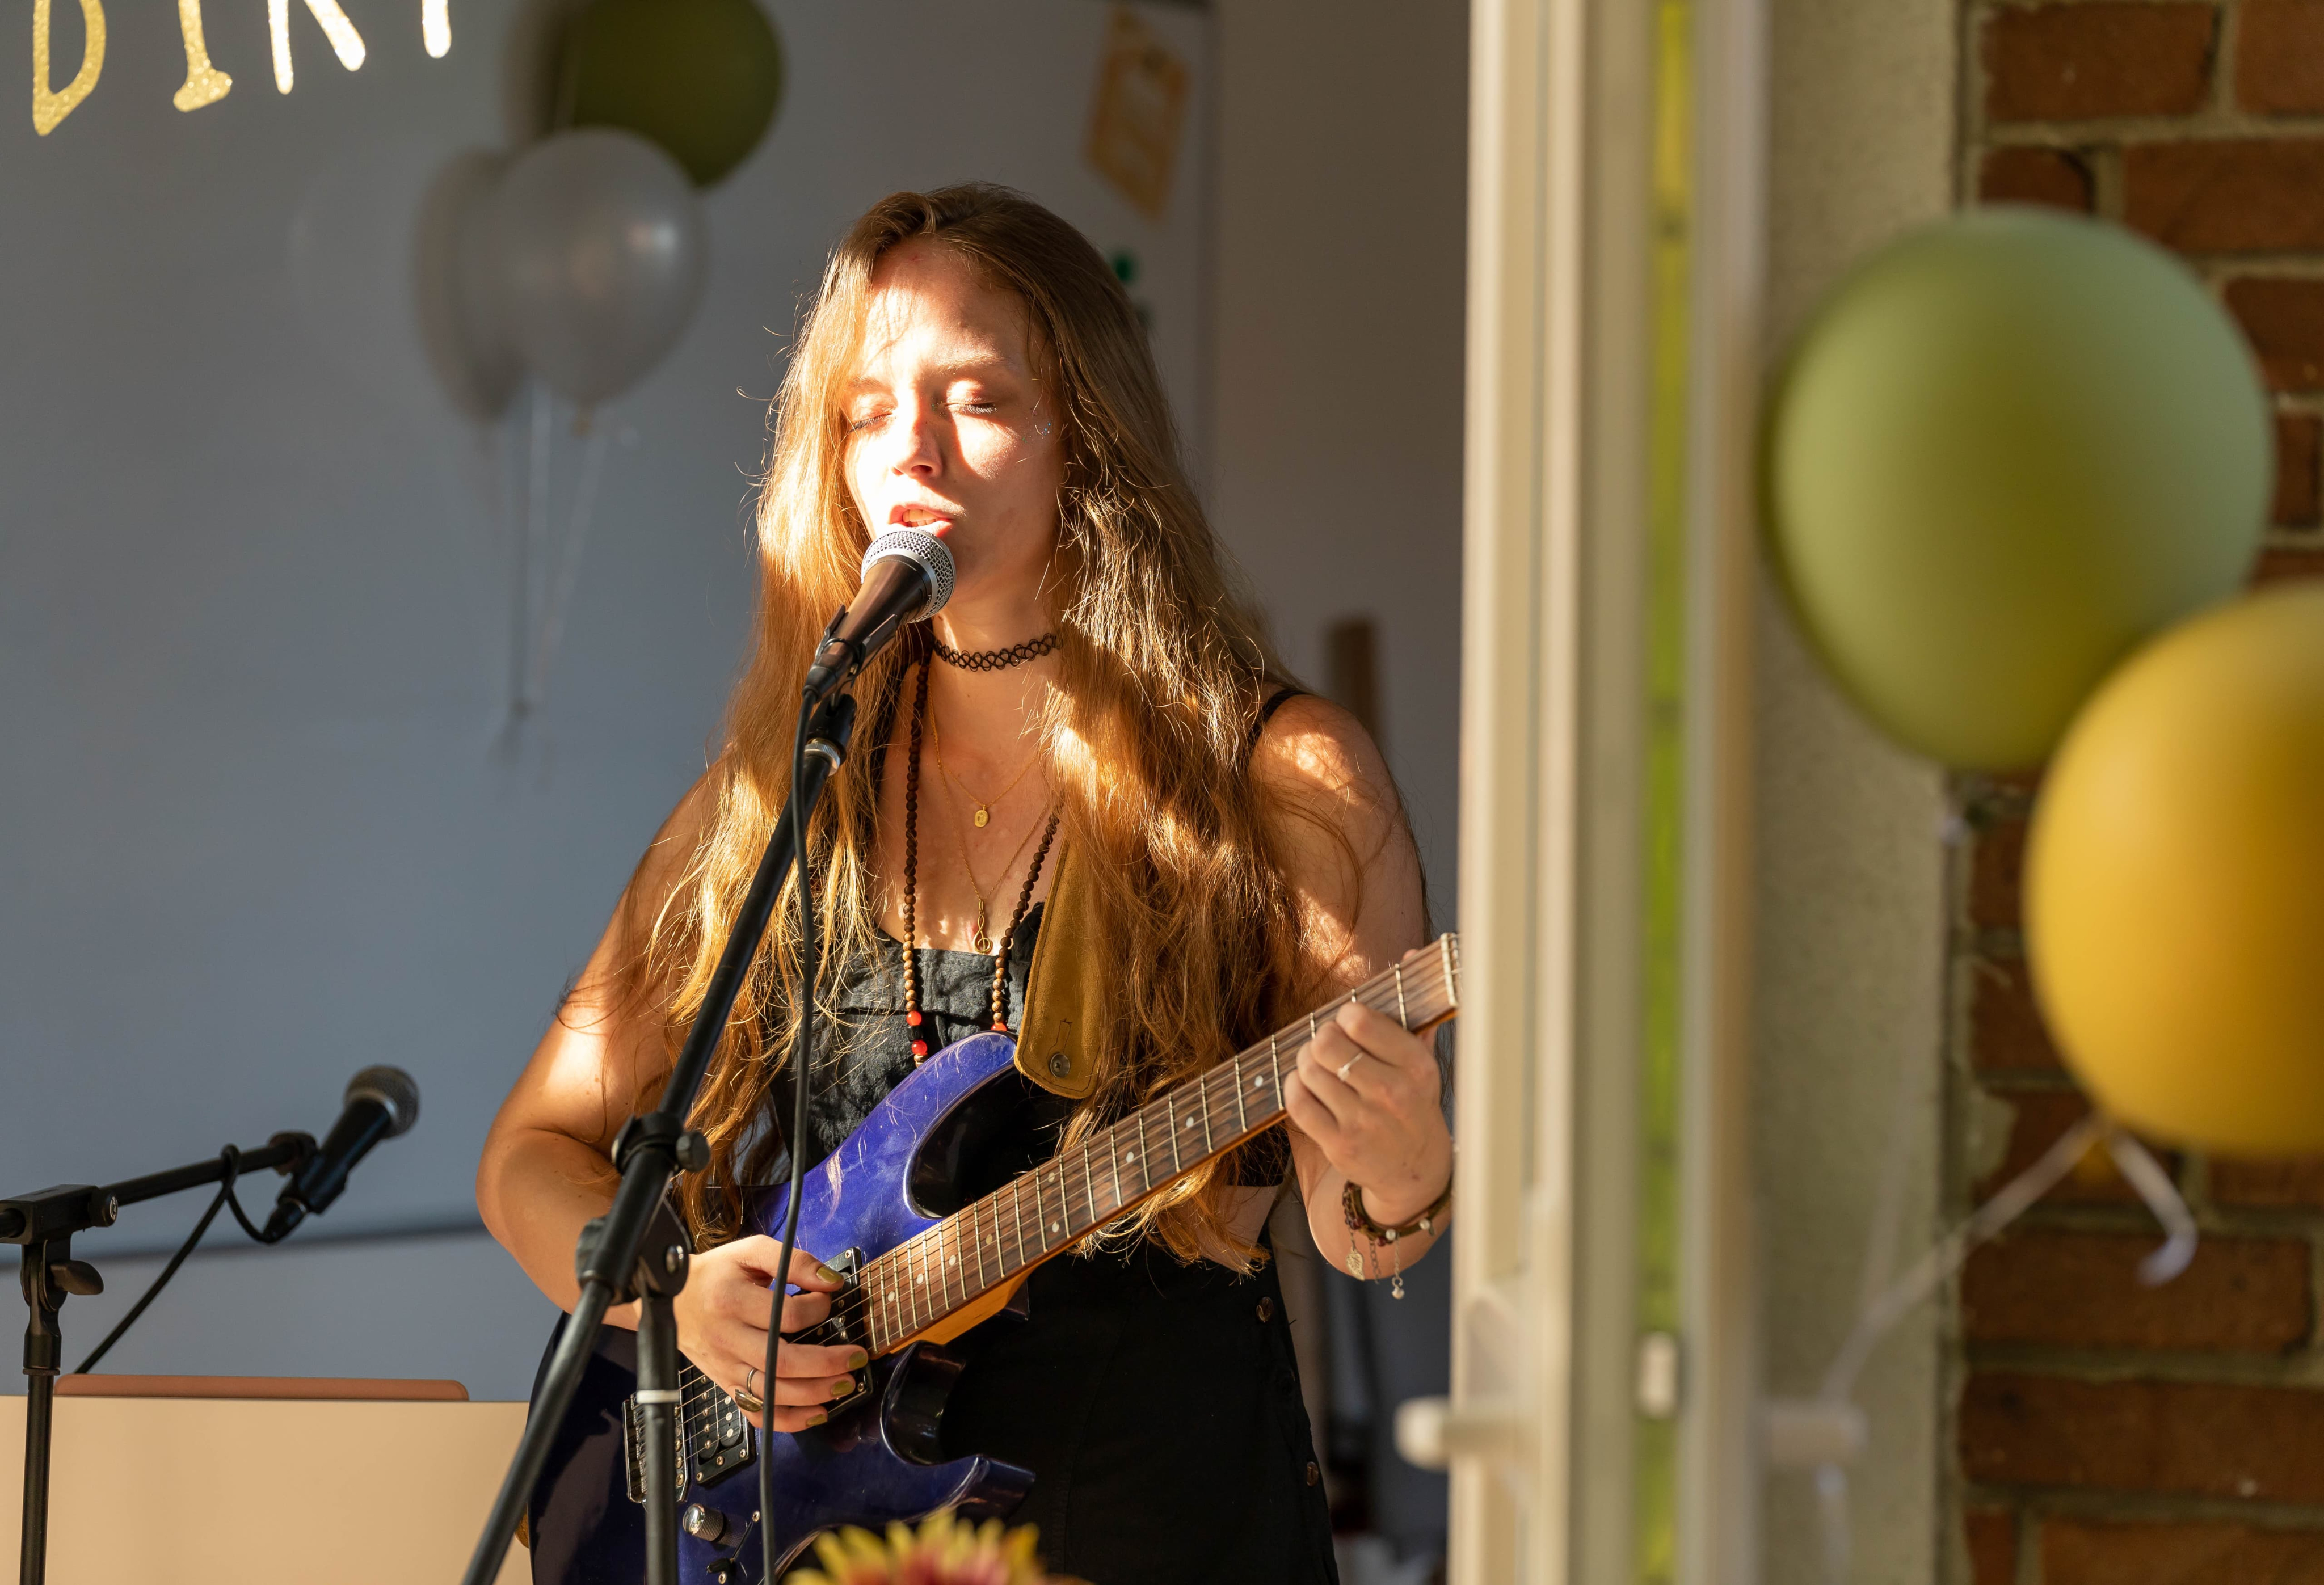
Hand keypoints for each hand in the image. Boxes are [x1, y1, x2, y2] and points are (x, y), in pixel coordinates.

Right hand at [672, 1238, 864, 1433]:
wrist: (670, 1300)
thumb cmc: (717, 1273)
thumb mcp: (750, 1252)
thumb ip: (792, 1261)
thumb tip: (832, 1281)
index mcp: (733, 1301)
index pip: (786, 1315)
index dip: (818, 1309)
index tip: (830, 1299)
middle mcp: (728, 1339)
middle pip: (783, 1362)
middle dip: (827, 1363)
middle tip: (858, 1357)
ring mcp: (726, 1368)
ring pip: (773, 1393)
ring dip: (815, 1394)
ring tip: (846, 1385)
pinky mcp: (725, 1386)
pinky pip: (757, 1413)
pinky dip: (789, 1420)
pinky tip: (817, 1413)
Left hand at [1285, 973, 1452, 1226]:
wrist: (1415, 1171)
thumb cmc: (1413, 1105)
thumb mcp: (1422, 1061)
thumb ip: (1412, 1010)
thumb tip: (1407, 956)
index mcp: (1417, 1066)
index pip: (1361, 1020)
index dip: (1344, 1015)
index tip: (1349, 1023)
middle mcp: (1392, 1094)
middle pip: (1326, 1043)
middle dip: (1320, 1038)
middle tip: (1327, 1045)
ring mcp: (1364, 1123)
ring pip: (1308, 1070)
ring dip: (1305, 1062)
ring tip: (1317, 1066)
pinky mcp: (1339, 1145)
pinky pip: (1297, 1102)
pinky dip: (1294, 1088)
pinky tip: (1307, 1088)